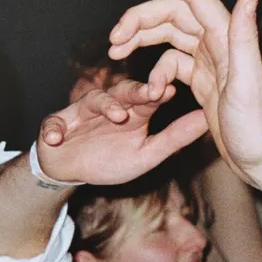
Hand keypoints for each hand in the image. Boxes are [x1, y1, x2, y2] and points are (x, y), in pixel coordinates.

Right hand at [36, 78, 208, 185]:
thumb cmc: (111, 161)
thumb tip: (207, 119)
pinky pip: (54, 124)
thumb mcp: (147, 155)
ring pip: (94, 100)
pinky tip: (55, 138)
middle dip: (134, 91)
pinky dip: (54, 130)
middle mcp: (111, 104)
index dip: (158, 92)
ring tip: (116, 116)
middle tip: (148, 94)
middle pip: (124, 90)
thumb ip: (175, 138)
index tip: (170, 92)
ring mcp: (84, 111)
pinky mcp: (56, 123)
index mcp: (135, 110)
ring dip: (105, 106)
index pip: (150, 95)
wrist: (71, 171)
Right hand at [109, 0, 261, 187]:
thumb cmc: (259, 129)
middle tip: (114, 40)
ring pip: (169, 36)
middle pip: (173, 13)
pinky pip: (173, 64)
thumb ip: (244, 38)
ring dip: (142, 40)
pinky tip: (149, 91)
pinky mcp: (205, 82)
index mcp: (227, 37)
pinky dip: (156, 71)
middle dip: (139, 19)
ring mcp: (211, 62)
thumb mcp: (247, 85)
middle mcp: (220, 43)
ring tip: (117, 54)